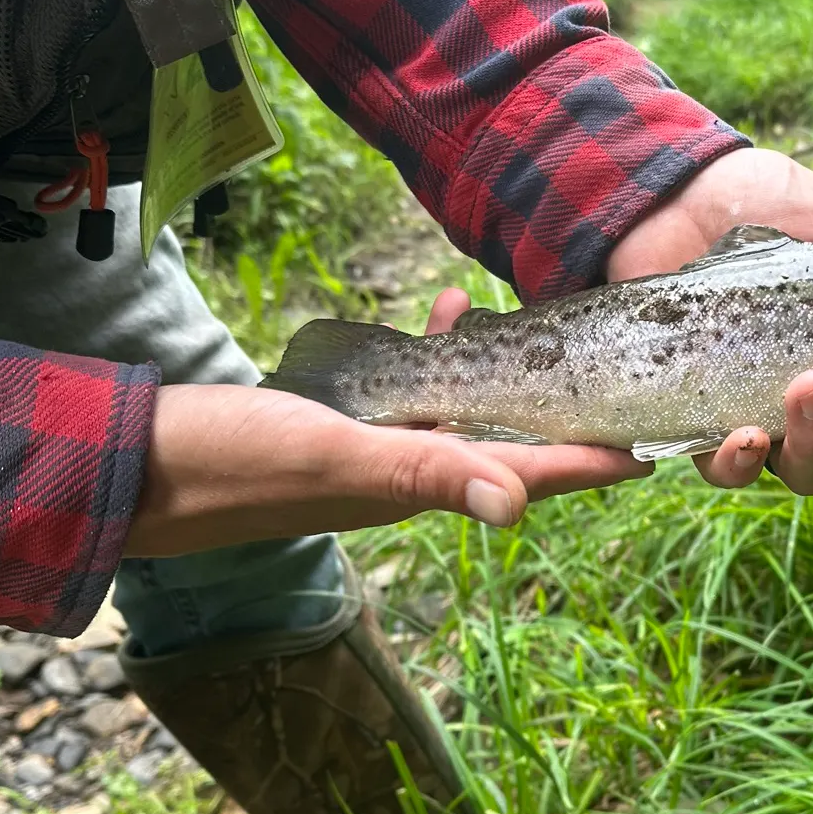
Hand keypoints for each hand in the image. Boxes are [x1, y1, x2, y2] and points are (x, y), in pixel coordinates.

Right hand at [126, 293, 648, 556]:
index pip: (537, 473)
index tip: (665, 442)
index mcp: (427, 486)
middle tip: (623, 368)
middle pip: (519, 445)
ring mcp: (385, 448)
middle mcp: (418, 472)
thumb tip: (518, 502)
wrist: (148, 464)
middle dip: (572, 413)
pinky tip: (443, 311)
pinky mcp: (352, 423)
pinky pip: (416, 389)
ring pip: (472, 413)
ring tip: (539, 322)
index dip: (601, 459)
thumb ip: (425, 471)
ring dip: (509, 374)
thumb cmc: (238, 463)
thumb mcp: (337, 457)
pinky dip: (440, 353)